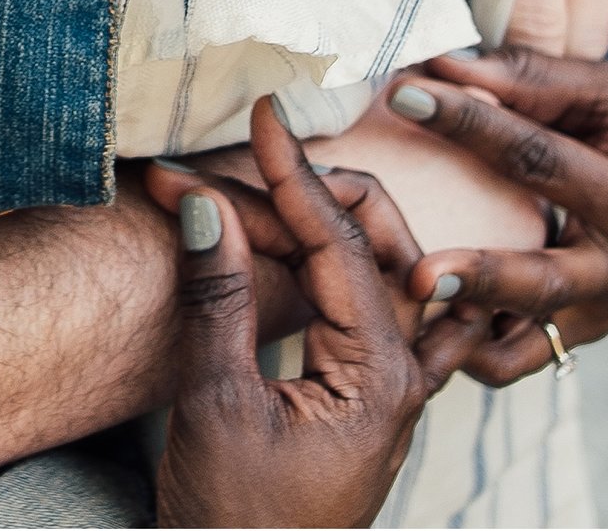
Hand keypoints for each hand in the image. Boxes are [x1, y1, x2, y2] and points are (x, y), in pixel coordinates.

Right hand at [152, 101, 485, 527]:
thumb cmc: (233, 520)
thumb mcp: (216, 405)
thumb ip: (219, 296)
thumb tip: (205, 203)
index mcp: (381, 376)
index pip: (340, 243)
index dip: (292, 174)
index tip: (261, 117)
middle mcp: (403, 373)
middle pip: (367, 243)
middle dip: (295, 192)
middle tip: (215, 167)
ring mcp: (390, 386)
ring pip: (367, 267)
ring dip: (309, 220)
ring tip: (236, 191)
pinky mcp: (365, 396)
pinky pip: (369, 305)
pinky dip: (337, 260)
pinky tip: (310, 235)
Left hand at [384, 47, 607, 384]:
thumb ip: (532, 79)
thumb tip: (446, 66)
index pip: (540, 161)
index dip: (469, 124)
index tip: (406, 95)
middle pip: (543, 284)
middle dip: (478, 280)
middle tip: (417, 274)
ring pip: (527, 349)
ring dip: (464, 335)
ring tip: (404, 305)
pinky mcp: (590, 329)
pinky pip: (525, 357)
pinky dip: (477, 346)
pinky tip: (425, 313)